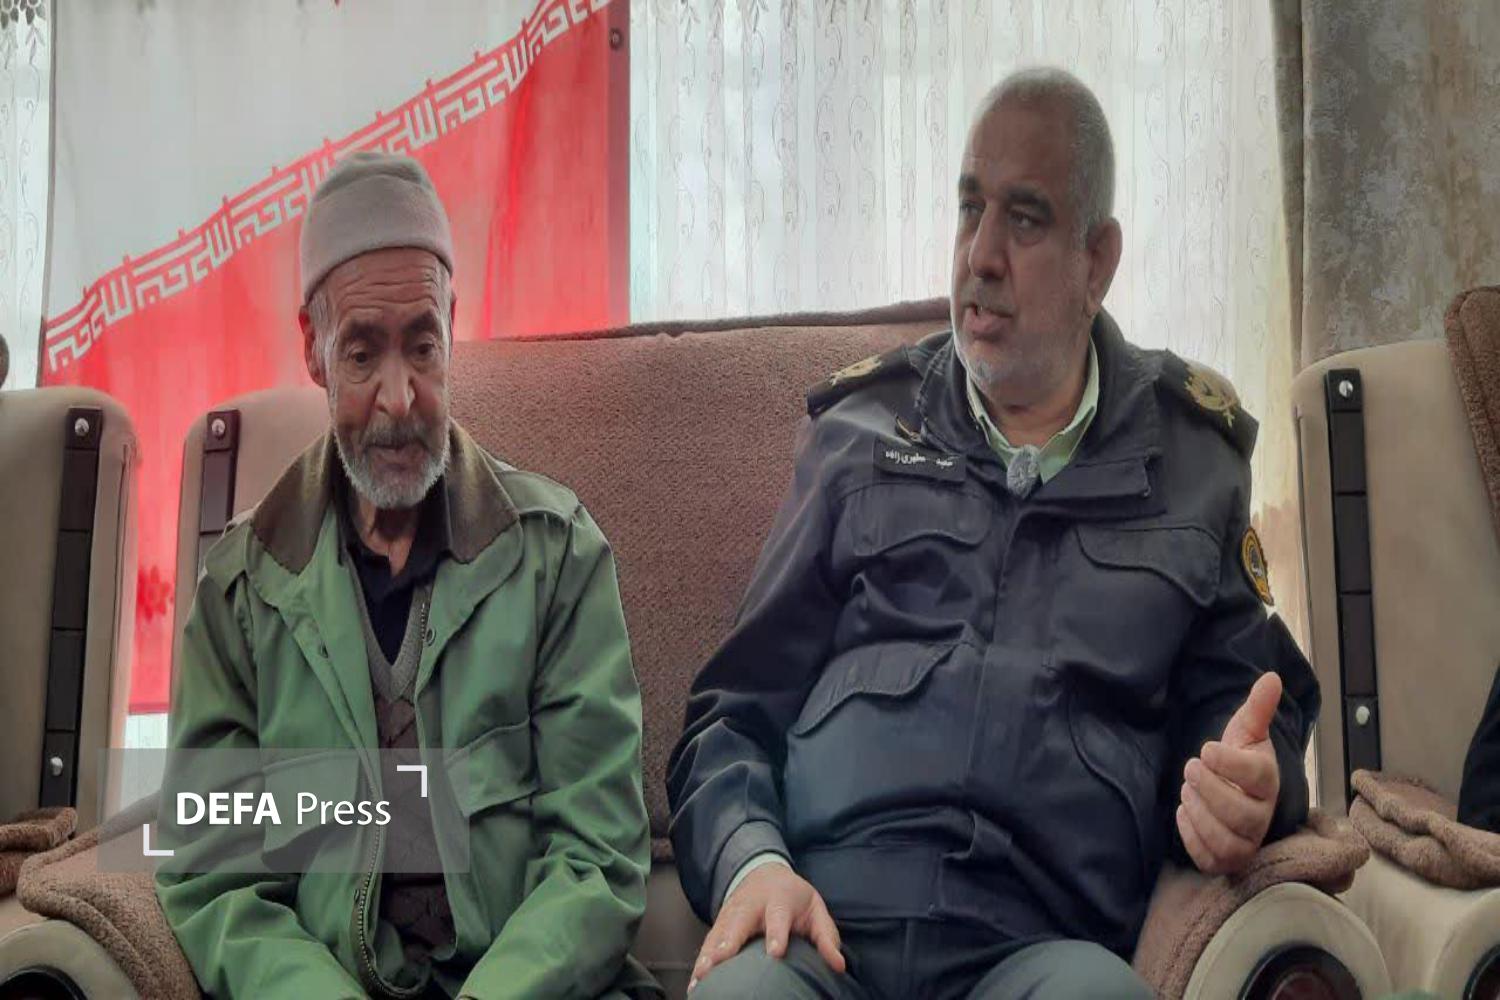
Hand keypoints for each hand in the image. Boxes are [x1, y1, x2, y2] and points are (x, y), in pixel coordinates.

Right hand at [689, 863, 844, 990]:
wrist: (762, 872)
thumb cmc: (793, 897)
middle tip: (718, 963)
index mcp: (778, 901)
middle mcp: (750, 907)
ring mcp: (731, 914)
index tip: (775, 952)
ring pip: (717, 935)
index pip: (777, 917)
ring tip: (700, 978)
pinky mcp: (718, 924)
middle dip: (727, 944)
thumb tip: (838, 966)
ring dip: (707, 956)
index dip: (776, 934)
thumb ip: (826, 937)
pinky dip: (700, 962)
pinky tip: (695, 983)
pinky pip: (707, 944)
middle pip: (737, 924)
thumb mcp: (815, 910)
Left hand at [1176, 671, 1282, 874]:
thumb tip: (1271, 677)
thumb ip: (1257, 708)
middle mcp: (1262, 816)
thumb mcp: (1247, 732)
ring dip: (1199, 812)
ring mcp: (1245, 841)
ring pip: (1225, 840)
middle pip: (1239, 813)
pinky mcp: (1225, 860)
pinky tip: (1184, 813)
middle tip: (1190, 768)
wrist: (1236, 794)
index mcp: (1268, 782)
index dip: (1229, 763)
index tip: (1206, 749)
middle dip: (1208, 788)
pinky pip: (1209, 859)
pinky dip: (1191, 837)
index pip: (1257, 778)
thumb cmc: (1240, 762)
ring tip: (1187, 790)